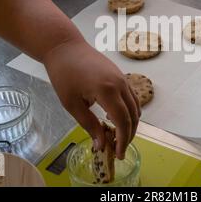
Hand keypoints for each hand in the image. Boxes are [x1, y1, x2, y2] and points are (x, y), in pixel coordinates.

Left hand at [42, 39, 139, 158]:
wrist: (65, 47)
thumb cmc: (64, 74)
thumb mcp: (72, 104)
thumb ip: (89, 125)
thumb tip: (101, 145)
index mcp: (108, 91)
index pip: (123, 121)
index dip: (123, 140)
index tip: (118, 154)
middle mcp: (121, 84)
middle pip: (134, 115)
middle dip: (129, 135)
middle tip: (118, 149)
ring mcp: (123, 78)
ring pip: (136, 106)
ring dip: (130, 123)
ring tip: (117, 136)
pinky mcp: (120, 75)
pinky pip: (131, 97)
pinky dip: (129, 110)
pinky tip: (114, 117)